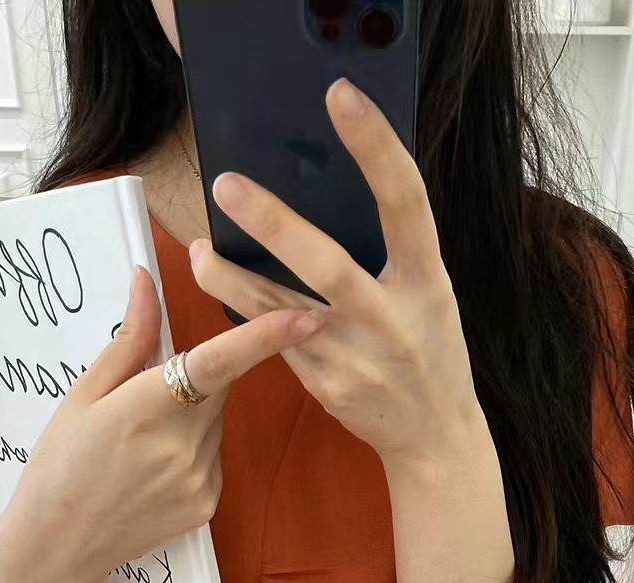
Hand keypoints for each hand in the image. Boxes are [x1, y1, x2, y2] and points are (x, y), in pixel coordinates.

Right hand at [0, 266, 323, 582]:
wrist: (60, 546)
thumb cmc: (61, 464)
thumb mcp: (83, 397)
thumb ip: (129, 340)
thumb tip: (148, 282)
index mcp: (144, 409)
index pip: (216, 364)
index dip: (264, 337)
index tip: (304, 316)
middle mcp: (182, 445)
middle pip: (218, 388)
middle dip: (197, 377)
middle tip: (148, 397)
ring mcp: (200, 479)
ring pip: (215, 423)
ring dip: (191, 418)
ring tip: (141, 446)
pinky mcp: (208, 504)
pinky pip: (213, 457)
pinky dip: (193, 451)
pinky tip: (154, 472)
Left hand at [187, 77, 483, 471]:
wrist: (435, 434)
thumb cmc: (430, 349)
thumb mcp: (429, 295)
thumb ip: (394, 252)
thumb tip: (328, 192)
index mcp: (429, 281)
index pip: (405, 202)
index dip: (376, 147)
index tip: (341, 97)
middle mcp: (392, 318)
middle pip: (328, 265)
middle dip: (275, 224)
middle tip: (227, 184)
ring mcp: (356, 356)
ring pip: (280, 311)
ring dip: (231, 278)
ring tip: (198, 248)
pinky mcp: (326, 384)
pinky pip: (275, 340)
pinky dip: (245, 309)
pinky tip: (219, 282)